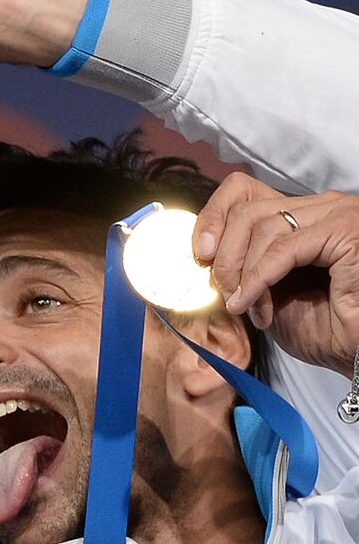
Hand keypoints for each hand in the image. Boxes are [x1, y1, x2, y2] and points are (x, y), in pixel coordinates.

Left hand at [194, 172, 358, 375]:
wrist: (357, 353)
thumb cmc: (322, 326)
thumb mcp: (267, 287)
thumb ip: (243, 261)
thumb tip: (202, 250)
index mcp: (304, 212)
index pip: (242, 190)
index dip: (213, 218)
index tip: (200, 255)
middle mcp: (324, 206)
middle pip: (247, 210)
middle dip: (225, 256)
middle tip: (224, 292)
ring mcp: (339, 215)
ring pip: (263, 227)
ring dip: (244, 273)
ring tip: (245, 305)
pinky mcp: (347, 233)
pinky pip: (284, 249)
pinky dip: (259, 280)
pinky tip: (253, 305)